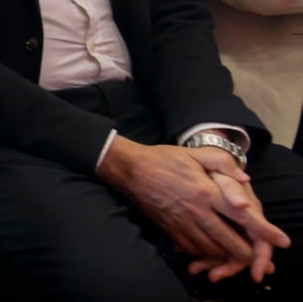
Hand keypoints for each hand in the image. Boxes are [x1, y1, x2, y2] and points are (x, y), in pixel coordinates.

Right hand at [97, 138, 288, 280]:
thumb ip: (223, 164)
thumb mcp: (195, 154)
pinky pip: (193, 249)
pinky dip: (206, 253)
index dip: (265, 231)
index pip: (243, 216)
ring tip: (238, 255)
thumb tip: (246, 180)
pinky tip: (212, 249)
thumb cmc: (164, 159)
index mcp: (206, 191)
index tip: (282, 241)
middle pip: (230, 241)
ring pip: (212, 249)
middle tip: (259, 258)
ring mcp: (182, 223)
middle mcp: (196, 211)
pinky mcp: (170, 230)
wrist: (129, 169)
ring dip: (228, 255)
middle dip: (248, 254)